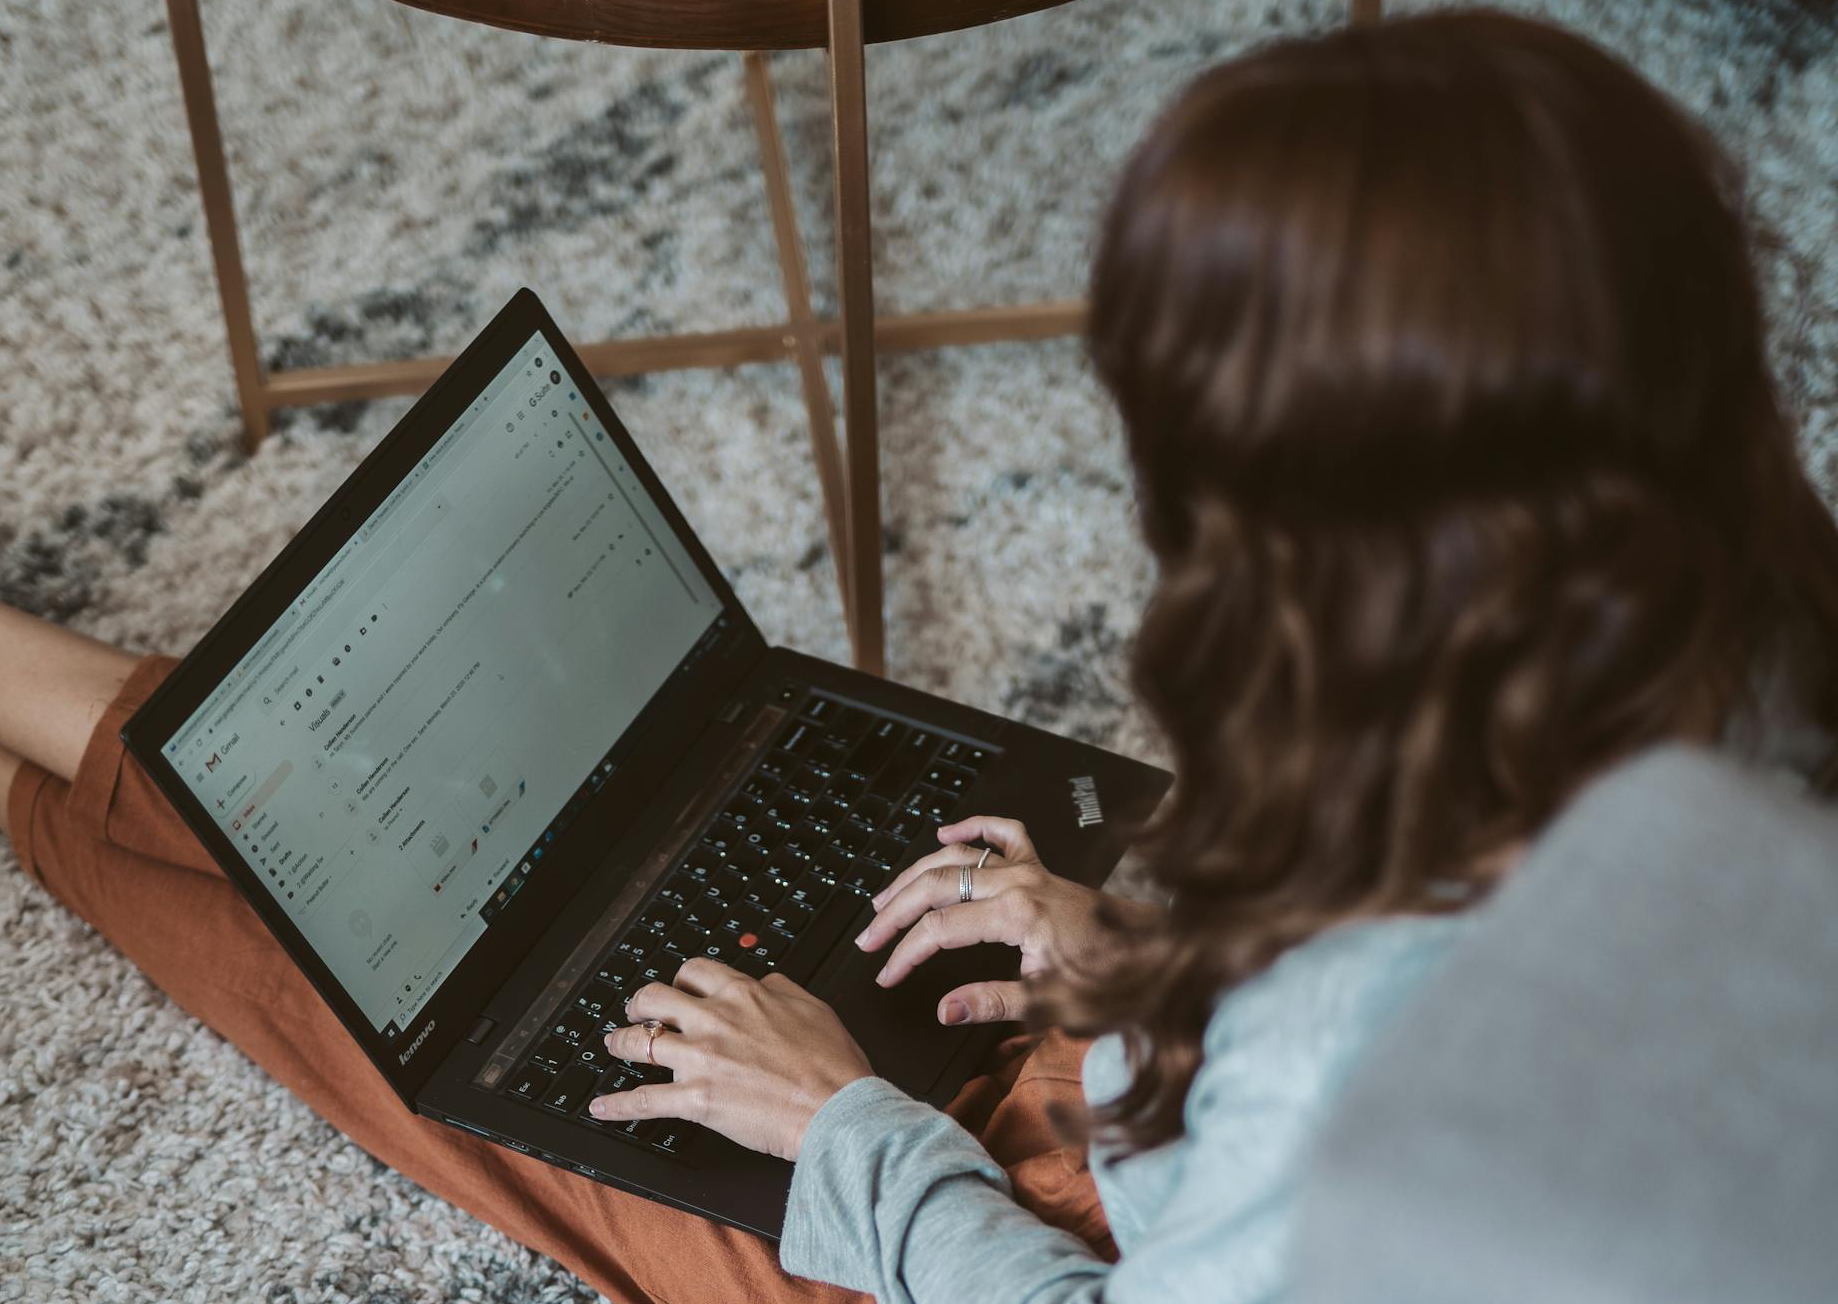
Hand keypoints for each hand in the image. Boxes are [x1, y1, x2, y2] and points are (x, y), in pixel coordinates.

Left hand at [588, 958, 871, 1161]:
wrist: (837, 1108)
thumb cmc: (832, 1064)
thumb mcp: (812, 1006)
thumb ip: (779, 989)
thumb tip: (763, 982)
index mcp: (743, 994)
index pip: (695, 972)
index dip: (681, 979)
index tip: (679, 988)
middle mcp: (715, 1020)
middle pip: (655, 998)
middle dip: (640, 1004)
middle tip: (637, 1011)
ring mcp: (701, 1059)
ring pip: (639, 1042)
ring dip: (620, 1043)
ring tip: (613, 1045)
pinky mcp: (696, 1099)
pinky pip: (644, 1100)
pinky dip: (617, 1105)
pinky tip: (602, 1107)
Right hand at [855, 814, 1158, 1025]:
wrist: (1159, 957)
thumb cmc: (1115, 982)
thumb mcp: (1054, 1005)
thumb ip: (994, 1002)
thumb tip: (944, 1008)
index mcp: (1018, 914)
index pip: (940, 928)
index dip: (905, 952)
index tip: (885, 974)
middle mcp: (1019, 882)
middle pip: (938, 886)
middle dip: (896, 911)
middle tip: (868, 938)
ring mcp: (1030, 869)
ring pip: (958, 857)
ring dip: (917, 874)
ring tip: (886, 898)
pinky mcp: (1042, 868)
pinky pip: (1002, 833)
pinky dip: (972, 827)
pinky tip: (946, 832)